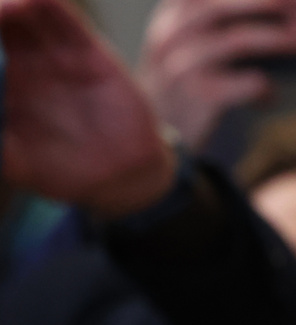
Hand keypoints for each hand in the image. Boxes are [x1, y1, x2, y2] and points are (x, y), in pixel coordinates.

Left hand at [0, 0, 174, 216]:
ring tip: (8, 4)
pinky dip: (49, 3)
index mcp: (1, 82)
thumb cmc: (63, 172)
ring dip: (13, 2)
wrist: (122, 175)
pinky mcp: (88, 50)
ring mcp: (54, 52)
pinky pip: (65, 18)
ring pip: (26, 11)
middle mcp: (23, 60)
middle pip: (1, 22)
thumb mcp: (15, 162)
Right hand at [138, 0, 295, 150]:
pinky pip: (244, 82)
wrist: (155, 141)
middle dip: (261, 1)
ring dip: (275, 39)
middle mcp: (171, 37)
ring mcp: (183, 66)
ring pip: (235, 41)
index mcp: (171, 19)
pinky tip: (273, 95)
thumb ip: (207, 24)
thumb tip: (267, 10)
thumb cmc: (179, 90)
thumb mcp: (182, 48)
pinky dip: (265, 86)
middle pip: (218, 5)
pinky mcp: (199, 97)